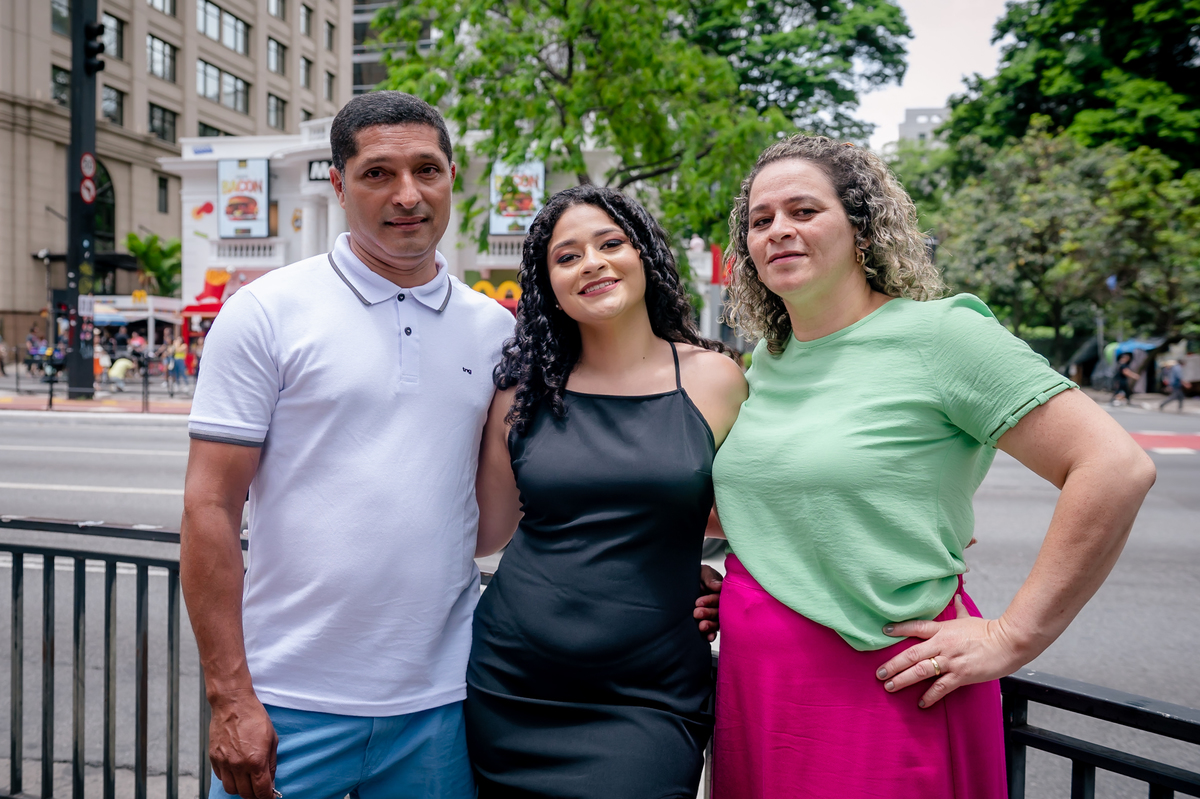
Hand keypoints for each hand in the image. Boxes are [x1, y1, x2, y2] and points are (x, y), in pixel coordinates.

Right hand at [209, 688, 278, 798]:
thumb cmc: (254, 717)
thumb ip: (271, 762)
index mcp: (256, 761)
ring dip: (240, 789)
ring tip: (247, 781)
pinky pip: (221, 778)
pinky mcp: (214, 758)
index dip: (267, 797)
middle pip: (245, 794)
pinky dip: (229, 778)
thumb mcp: (272, 739)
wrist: (232, 703)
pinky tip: (236, 771)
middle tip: (260, 790)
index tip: (270, 797)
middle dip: (255, 795)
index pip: (261, 791)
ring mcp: (224, 762)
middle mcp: (239, 765)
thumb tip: (271, 779)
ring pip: (231, 789)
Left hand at [694, 565, 722, 641]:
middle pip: (718, 611)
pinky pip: (713, 631)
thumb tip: (719, 587)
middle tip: (696, 613)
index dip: (710, 601)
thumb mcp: (703, 573)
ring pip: (717, 622)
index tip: (697, 602)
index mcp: (721, 592)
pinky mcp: (708, 622)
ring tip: (701, 626)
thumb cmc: (696, 575)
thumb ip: (710, 579)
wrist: (683, 581)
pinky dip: (712, 634)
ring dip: (710, 625)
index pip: (719, 598)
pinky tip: (708, 637)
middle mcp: (720, 604)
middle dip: (708, 613)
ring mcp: (715, 614)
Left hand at [874, 595, 1025, 707]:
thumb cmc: (988, 630)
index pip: (915, 627)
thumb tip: (956, 596)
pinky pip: (941, 688)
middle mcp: (942, 644)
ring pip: (921, 671)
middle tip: (879, 673)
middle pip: (911, 654)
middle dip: (893, 664)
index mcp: (942, 629)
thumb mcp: (969, 618)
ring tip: (890, 687)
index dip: (898, 628)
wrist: (1008, 643)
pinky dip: (930, 696)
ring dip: (903, 680)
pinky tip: (921, 703)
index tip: (883, 631)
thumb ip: (959, 610)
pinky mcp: (961, 675)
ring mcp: (951, 661)